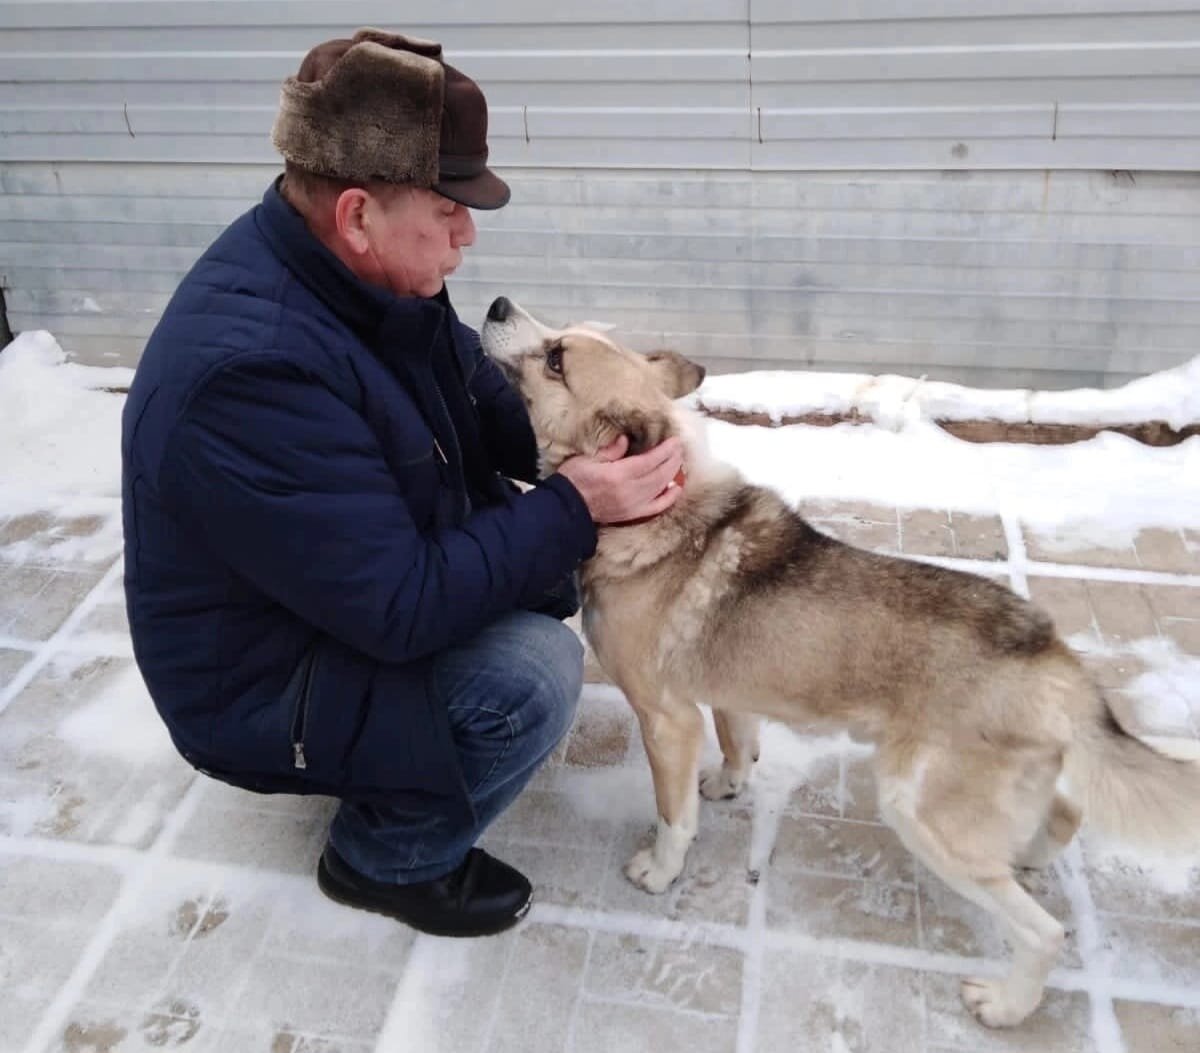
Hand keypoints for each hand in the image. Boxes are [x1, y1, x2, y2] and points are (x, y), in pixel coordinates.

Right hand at [556, 435, 683, 524]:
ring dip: (673, 473)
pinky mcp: (632, 515)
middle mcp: (630, 491)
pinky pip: (656, 507)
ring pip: (660, 487)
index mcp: (618, 475)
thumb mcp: (587, 459)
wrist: (566, 509)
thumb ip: (610, 450)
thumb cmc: (574, 480)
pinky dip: (669, 498)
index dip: (665, 450)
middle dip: (672, 459)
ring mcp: (633, 505)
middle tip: (680, 447)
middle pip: (659, 473)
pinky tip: (677, 487)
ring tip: (679, 461)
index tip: (675, 441)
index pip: (650, 460)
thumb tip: (625, 439)